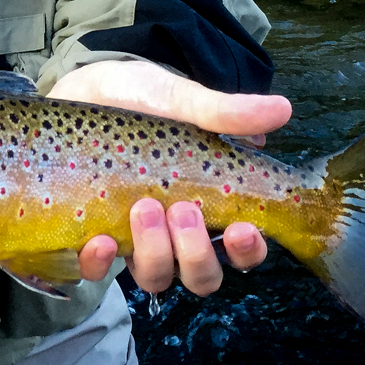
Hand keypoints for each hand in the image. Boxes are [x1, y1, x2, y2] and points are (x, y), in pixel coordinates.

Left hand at [48, 59, 292, 295]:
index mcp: (207, 203)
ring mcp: (134, 235)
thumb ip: (224, 111)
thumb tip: (282, 108)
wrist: (82, 87)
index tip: (242, 227)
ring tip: (144, 208)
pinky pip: (98, 270)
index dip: (247, 251)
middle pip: (200, 275)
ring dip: (155, 253)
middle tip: (183, 209)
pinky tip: (102, 241)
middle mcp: (174, 230)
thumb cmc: (139, 97)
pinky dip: (101, 264)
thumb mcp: (179, 98)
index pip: (240, 248)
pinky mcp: (92, 233)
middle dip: (196, 253)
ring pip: (155, 277)